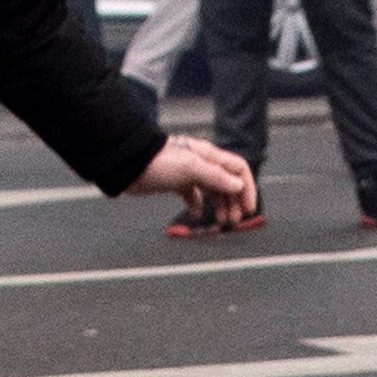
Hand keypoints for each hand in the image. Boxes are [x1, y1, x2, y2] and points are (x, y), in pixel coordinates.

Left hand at [134, 132, 259, 230]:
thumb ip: (215, 176)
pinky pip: (194, 194)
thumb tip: (238, 186)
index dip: (247, 189)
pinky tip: (195, 213)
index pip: (238, 170)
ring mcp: (189, 172)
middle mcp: (202, 162)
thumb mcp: (190, 168)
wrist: (128, 164)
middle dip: (234, 202)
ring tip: (221, 221)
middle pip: (228, 182)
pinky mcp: (177, 181)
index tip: (248, 209)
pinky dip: (198, 205)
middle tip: (234, 220)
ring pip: (213, 190)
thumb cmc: (156, 161)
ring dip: (220, 206)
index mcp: (208, 155)